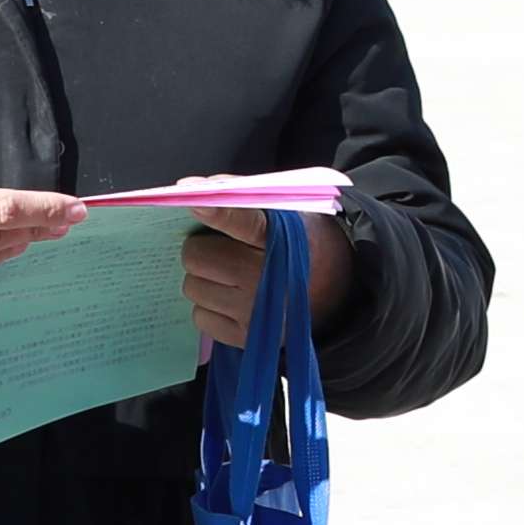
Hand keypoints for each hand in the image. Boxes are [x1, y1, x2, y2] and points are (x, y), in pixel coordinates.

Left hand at [177, 206, 353, 348]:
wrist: (335, 284)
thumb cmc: (298, 240)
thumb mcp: (282, 208)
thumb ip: (238, 193)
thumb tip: (188, 187)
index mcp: (279, 238)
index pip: (242, 221)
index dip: (216, 212)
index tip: (193, 203)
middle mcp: (266, 277)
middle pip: (196, 257)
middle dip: (201, 249)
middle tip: (220, 249)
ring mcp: (255, 311)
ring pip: (192, 288)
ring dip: (203, 279)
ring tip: (229, 276)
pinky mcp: (246, 336)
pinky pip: (200, 317)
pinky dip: (209, 307)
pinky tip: (231, 299)